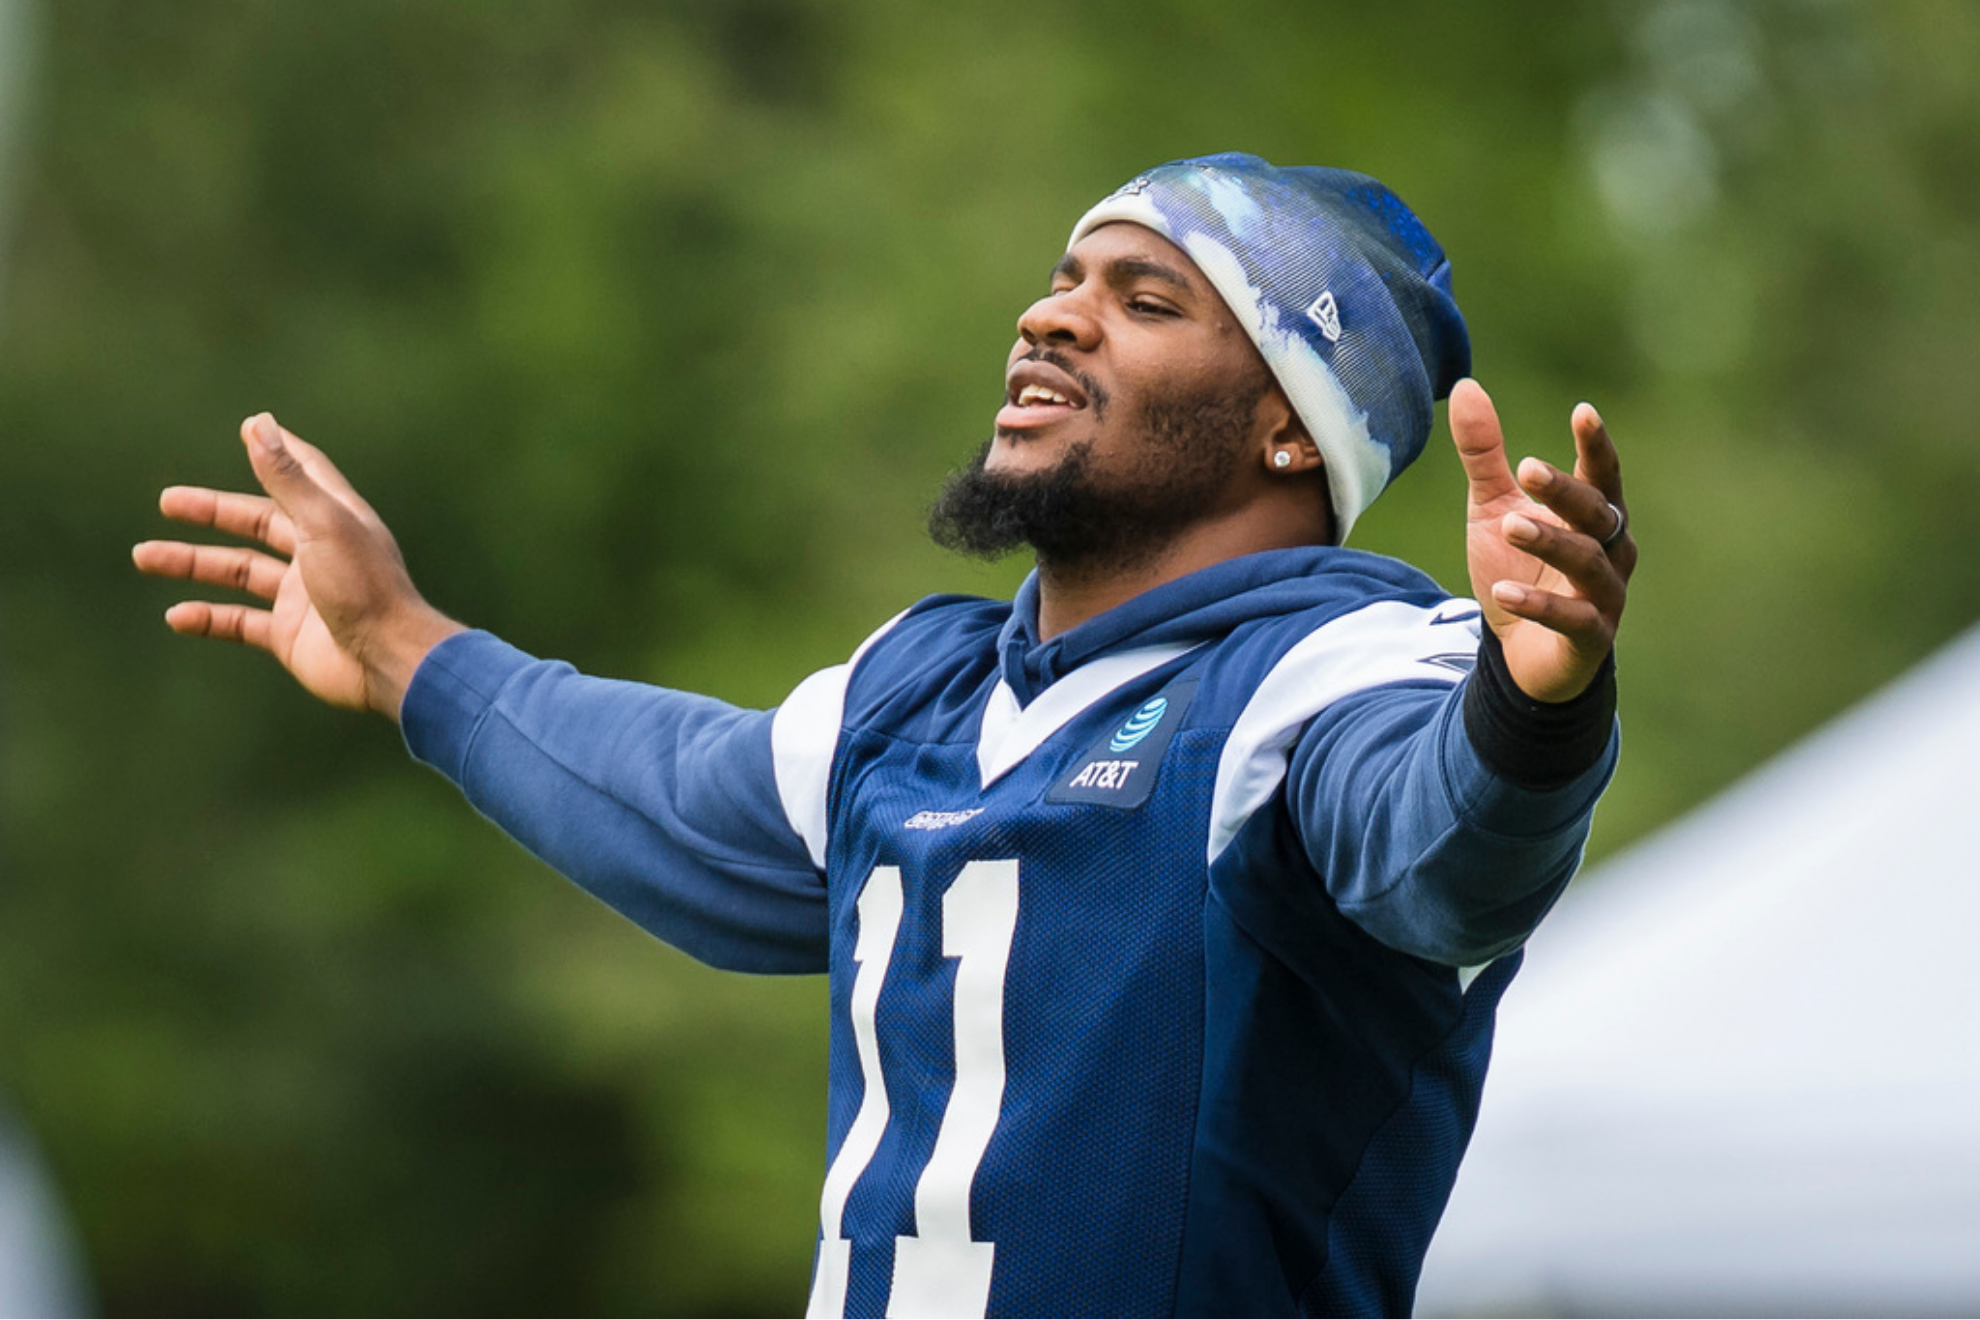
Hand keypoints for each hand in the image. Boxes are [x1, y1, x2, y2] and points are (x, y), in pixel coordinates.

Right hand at [133, 414, 463, 718]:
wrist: (389, 660)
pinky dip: (208, 618)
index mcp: (335, 519)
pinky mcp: (290, 635)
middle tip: (168, 502)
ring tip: (144, 557)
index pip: (303, 475)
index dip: (277, 453)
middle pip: (258, 523)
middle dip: (213, 512)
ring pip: (240, 572)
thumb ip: (287, 478)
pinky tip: (176, 615)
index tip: (248, 428)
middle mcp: (318, 553)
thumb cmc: (365, 587)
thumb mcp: (323, 523)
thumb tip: (259, 422)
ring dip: (194, 564)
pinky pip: (240, 622)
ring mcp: (303, 595)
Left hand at [1450, 379, 1634, 702]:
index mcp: (1593, 515)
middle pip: (1597, 512)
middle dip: (1564, 490)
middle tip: (1526, 467)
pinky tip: (1502, 594)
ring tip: (1508, 526)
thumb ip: (1484, 455)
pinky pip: (1572, 619)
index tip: (1583, 412)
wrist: (1522, 652)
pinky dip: (1539, 607)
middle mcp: (1610, 550)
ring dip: (1550, 542)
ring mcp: (1603, 596)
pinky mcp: (1588, 638)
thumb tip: (1466, 385)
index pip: (1601, 473)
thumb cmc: (1518, 569)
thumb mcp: (1491, 508)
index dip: (1596, 444)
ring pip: (1588, 563)